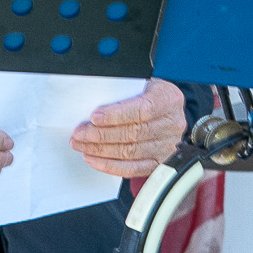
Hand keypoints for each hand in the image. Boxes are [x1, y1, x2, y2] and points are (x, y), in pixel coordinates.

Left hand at [69, 78, 185, 177]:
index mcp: (168, 99)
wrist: (167, 108)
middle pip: (133, 134)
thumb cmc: (149, 93)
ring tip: (82, 145)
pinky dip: (110, 166)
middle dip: (101, 135)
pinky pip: (133, 169)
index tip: (94, 117)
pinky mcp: (160, 162)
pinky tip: (94, 159)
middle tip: (80, 134)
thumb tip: (92, 100)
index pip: (142, 110)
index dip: (116, 115)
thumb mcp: (141, 83)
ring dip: (100, 151)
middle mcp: (172, 124)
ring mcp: (168, 146)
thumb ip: (122, 91)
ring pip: (130, 153)